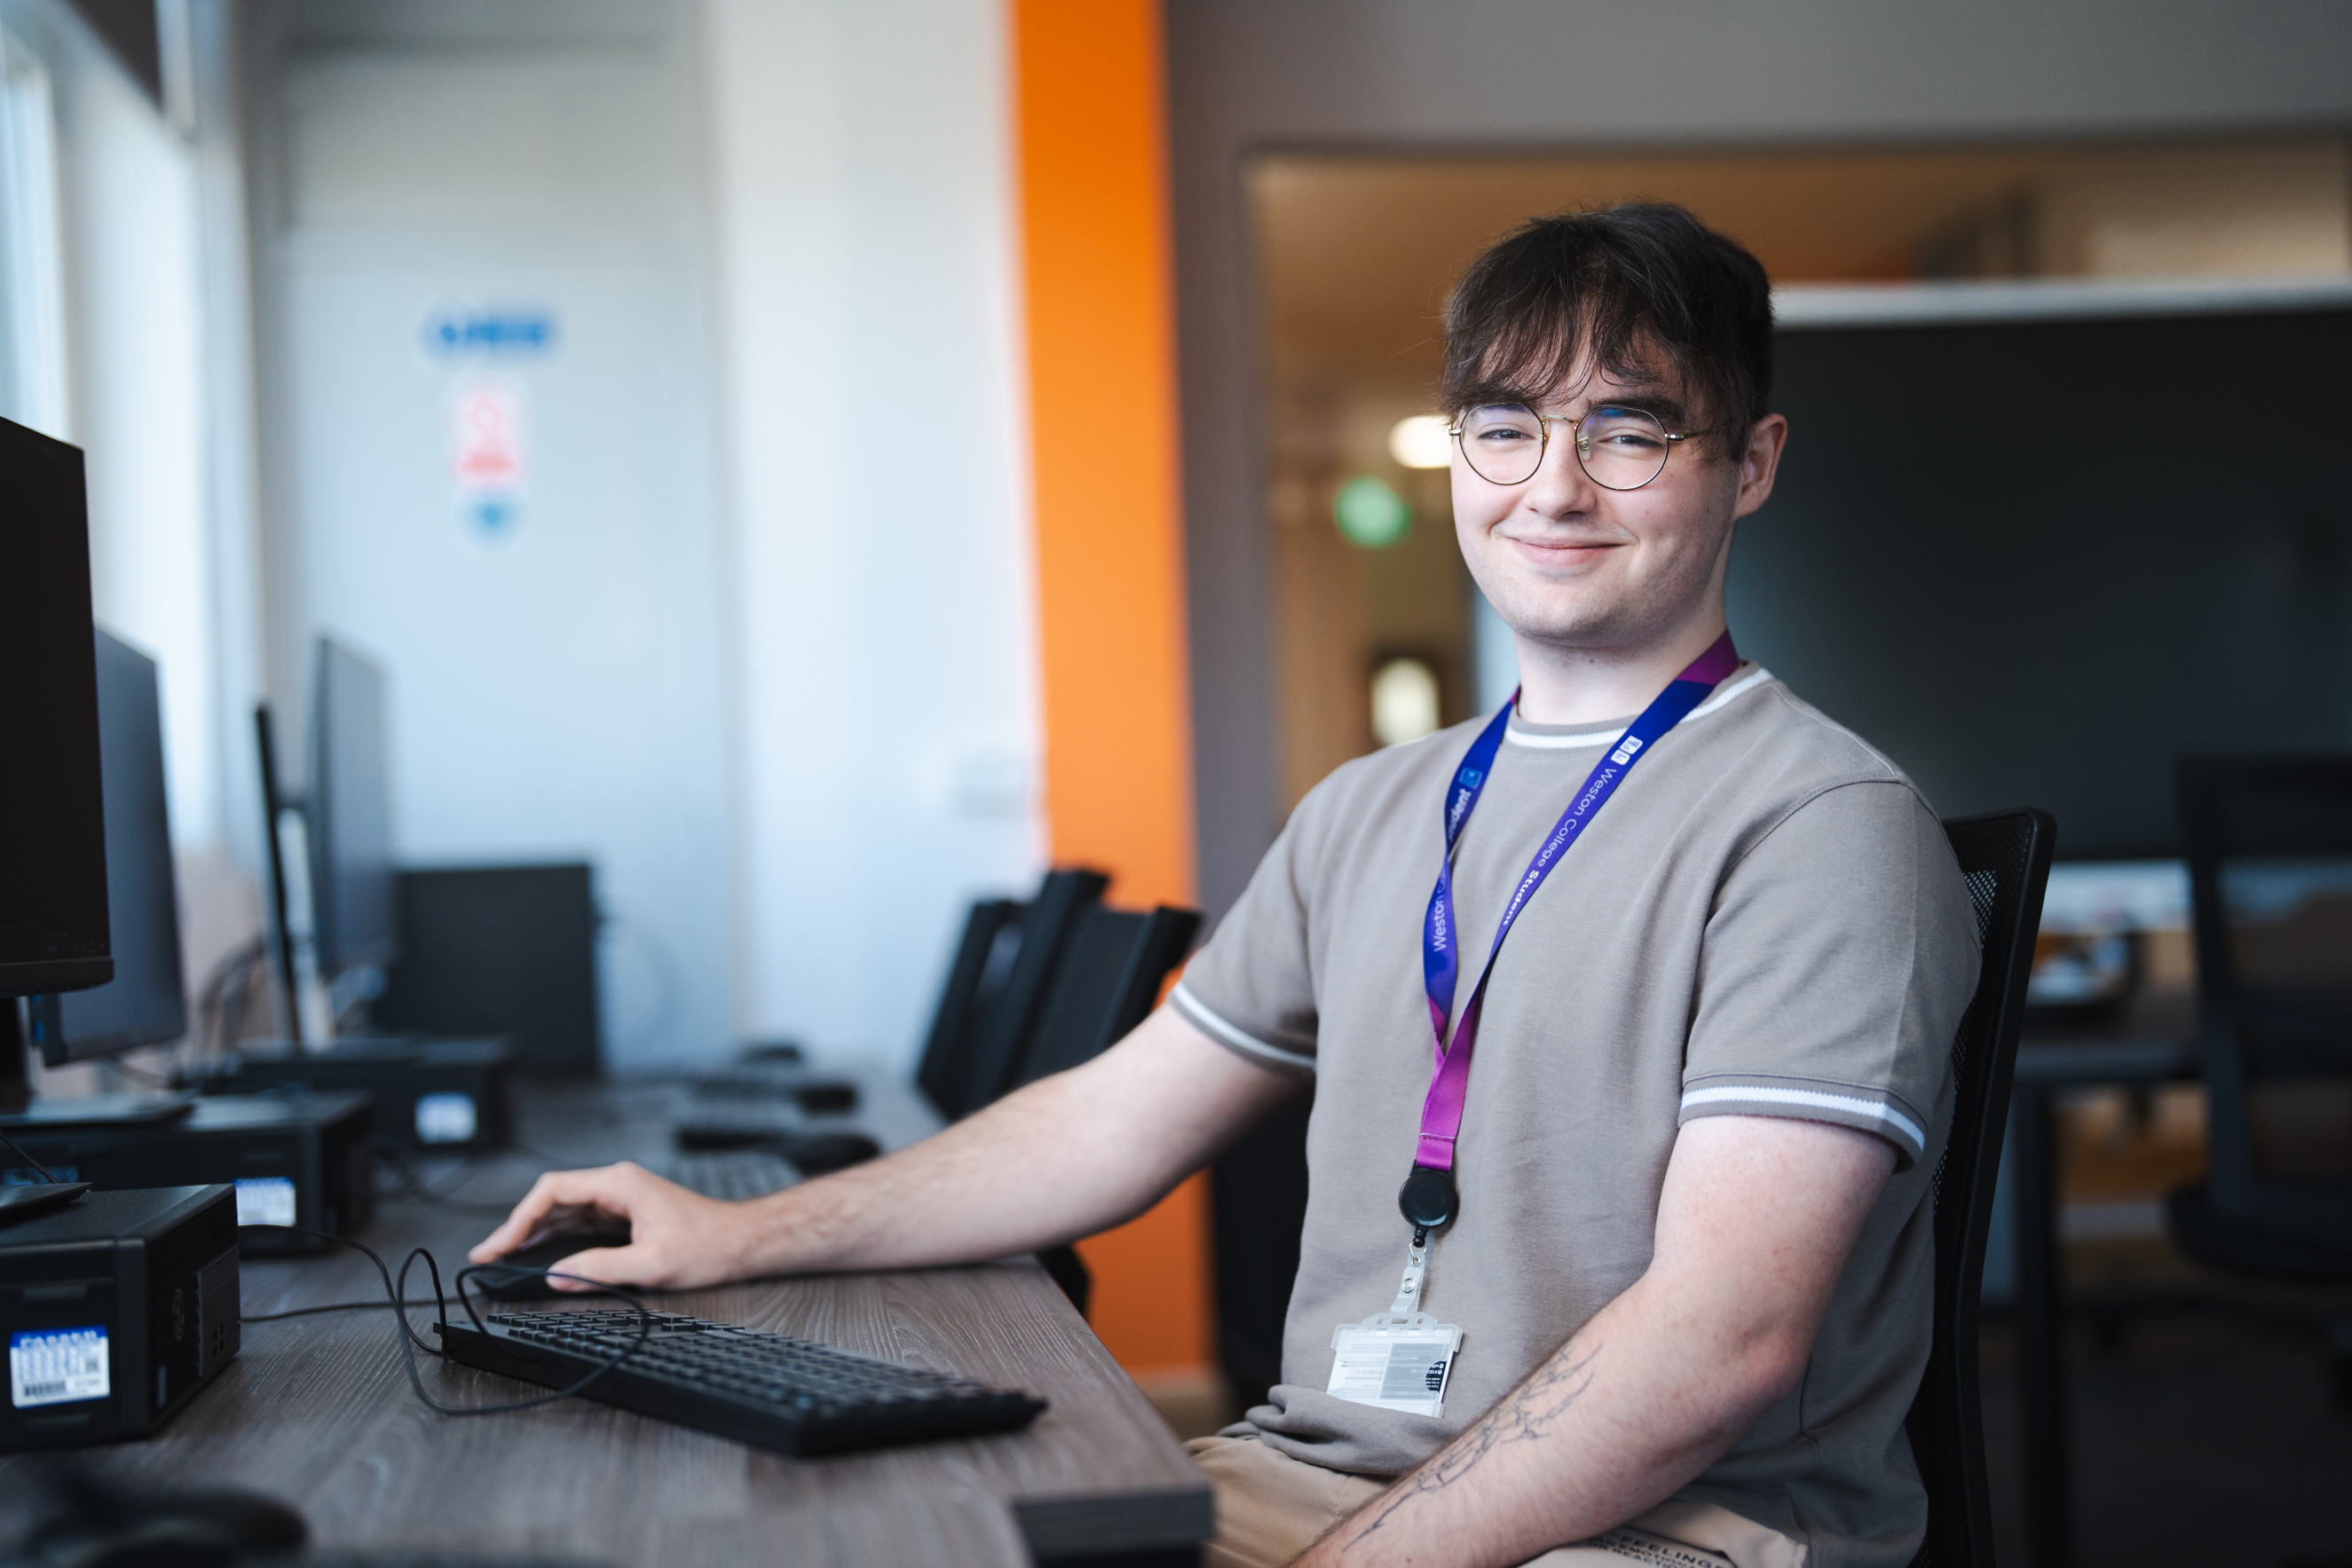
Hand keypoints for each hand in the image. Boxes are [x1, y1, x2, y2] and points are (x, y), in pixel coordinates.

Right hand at [467, 1162, 760, 1291]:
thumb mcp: (652, 1265)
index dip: (519, 1218)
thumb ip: (600, 1268)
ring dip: (532, 1232)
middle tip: (486, 1255)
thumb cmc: (709, 1245)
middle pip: (553, 1199)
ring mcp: (621, 1199)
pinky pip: (580, 1222)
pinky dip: (555, 1237)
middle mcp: (617, 1185)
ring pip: (564, 1210)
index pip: (553, 1191)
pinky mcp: (626, 1215)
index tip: (499, 1245)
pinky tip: (537, 1254)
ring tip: (500, 1256)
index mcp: (620, 1184)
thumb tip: (557, 1275)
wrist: (742, 1241)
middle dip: (517, 1226)